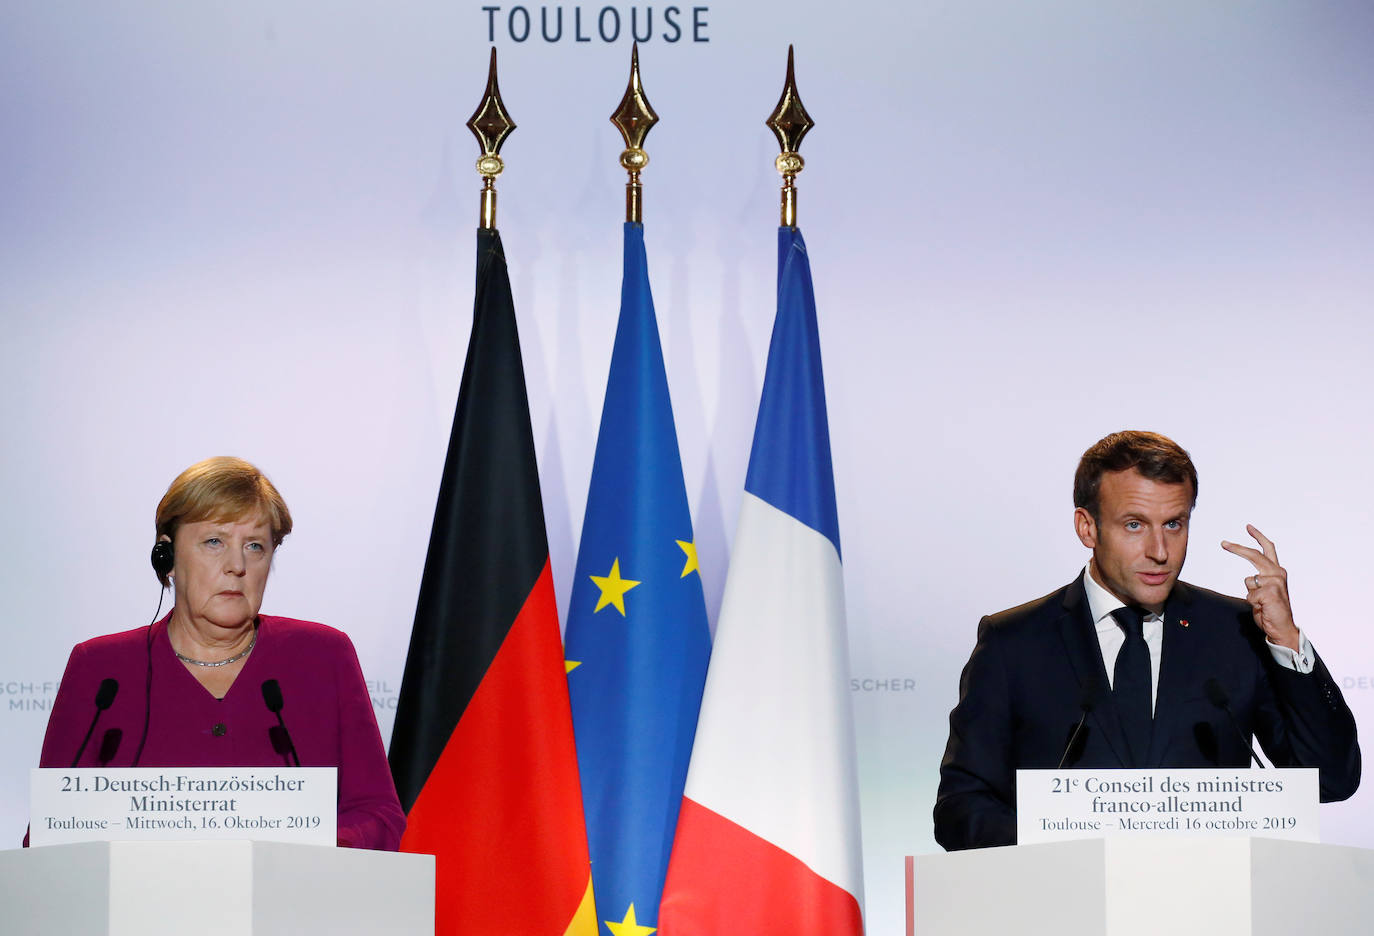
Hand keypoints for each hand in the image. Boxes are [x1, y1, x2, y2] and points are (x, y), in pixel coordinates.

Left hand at [1221, 525, 1298, 650]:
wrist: (1282, 628)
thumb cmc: (1271, 610)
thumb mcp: (1265, 591)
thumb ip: (1259, 580)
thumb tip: (1249, 577)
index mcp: (1277, 572)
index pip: (1268, 549)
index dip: (1258, 537)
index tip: (1248, 527)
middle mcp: (1278, 574)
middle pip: (1254, 555)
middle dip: (1237, 548)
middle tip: (1223, 543)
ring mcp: (1275, 582)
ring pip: (1248, 581)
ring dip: (1251, 594)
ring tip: (1262, 604)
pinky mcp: (1269, 592)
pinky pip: (1249, 595)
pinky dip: (1252, 603)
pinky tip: (1263, 608)